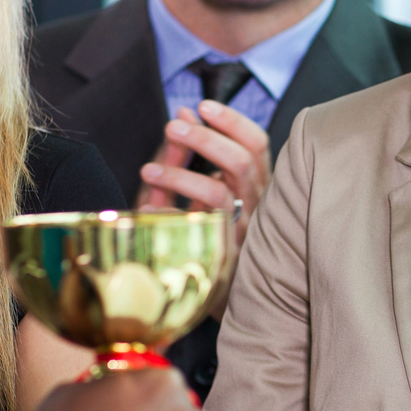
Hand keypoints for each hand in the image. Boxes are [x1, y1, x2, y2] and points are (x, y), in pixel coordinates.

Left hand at [139, 101, 269, 316]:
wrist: (224, 305)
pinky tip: (149, 195)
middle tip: (173, 125)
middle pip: (243, 159)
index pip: (258, 145)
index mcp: (258, 189)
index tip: (202, 105)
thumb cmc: (211, 243)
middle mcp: (260, 208)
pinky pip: (202, 221)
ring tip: (151, 166)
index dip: (232, 120)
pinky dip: (175, 201)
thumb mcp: (197, 193)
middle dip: (205, 136)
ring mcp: (246, 234)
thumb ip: (190, 156)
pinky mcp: (227, 257)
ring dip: (182, 170)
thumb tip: (182, 113)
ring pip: (220, 188)